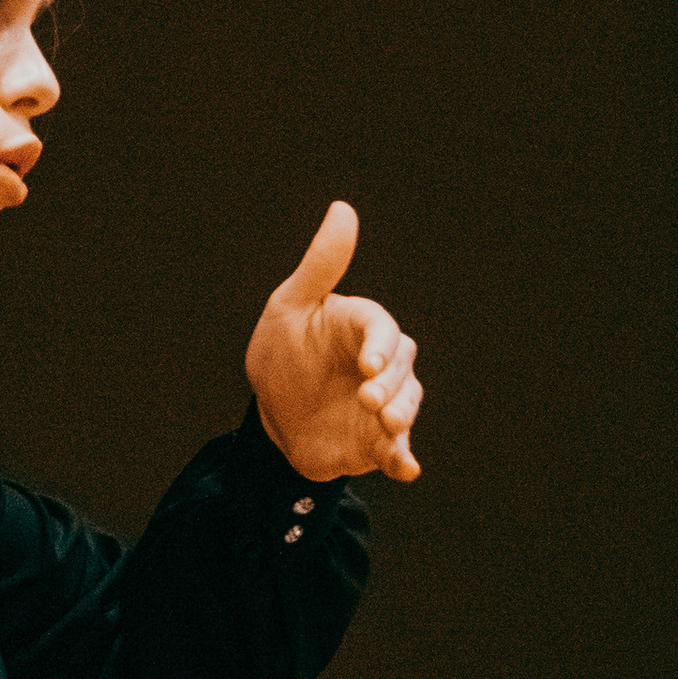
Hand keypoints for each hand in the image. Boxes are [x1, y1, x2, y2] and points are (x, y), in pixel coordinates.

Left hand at [245, 201, 421, 484]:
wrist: (271, 412)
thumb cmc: (283, 347)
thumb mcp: (291, 304)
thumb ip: (320, 265)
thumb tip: (343, 209)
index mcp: (362, 327)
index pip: (381, 330)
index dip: (379, 347)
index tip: (367, 365)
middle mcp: (381, 363)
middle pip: (402, 370)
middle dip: (391, 386)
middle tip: (369, 401)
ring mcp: (383, 403)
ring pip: (406, 406)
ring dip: (401, 419)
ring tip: (387, 429)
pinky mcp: (377, 440)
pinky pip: (397, 450)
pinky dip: (404, 460)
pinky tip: (406, 470)